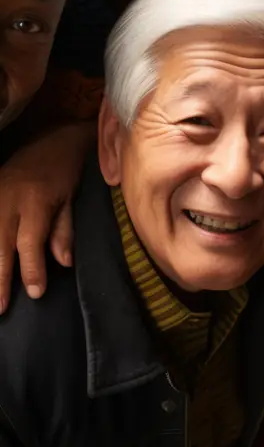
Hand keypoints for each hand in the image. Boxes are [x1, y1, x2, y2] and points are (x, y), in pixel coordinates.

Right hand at [0, 122, 95, 309]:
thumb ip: (64, 230)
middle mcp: (9, 199)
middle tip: (0, 308)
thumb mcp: (72, 198)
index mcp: (35, 201)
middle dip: (0, 279)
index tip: (35, 294)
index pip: (29, 243)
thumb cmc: (67, 171)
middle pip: (1, 245)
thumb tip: (63, 263)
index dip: (31, 269)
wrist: (53, 137)